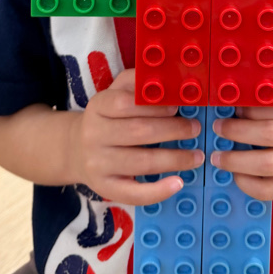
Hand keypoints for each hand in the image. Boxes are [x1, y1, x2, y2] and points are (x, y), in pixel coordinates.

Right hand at [71, 69, 203, 205]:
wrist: (76, 150)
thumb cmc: (107, 117)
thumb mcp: (115, 92)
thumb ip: (137, 83)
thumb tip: (171, 80)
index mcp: (98, 106)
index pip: (126, 103)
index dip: (155, 105)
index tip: (178, 106)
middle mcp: (94, 135)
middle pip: (138, 132)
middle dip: (173, 130)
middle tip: (195, 129)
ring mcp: (98, 163)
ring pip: (141, 162)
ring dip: (175, 159)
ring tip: (197, 156)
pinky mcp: (104, 187)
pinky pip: (133, 193)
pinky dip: (158, 191)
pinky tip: (178, 183)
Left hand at [209, 88, 272, 201]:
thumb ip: (263, 101)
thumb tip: (229, 102)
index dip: (254, 108)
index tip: (235, 108)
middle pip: (272, 134)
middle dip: (238, 131)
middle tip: (218, 128)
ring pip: (269, 165)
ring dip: (237, 161)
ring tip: (217, 156)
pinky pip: (269, 189)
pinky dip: (247, 183)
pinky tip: (235, 174)